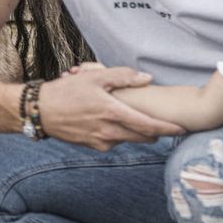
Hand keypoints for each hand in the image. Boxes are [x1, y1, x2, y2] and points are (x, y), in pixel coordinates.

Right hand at [36, 66, 182, 149]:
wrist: (39, 111)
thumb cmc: (66, 91)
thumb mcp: (94, 77)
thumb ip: (123, 77)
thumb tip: (147, 78)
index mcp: (113, 113)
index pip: (150, 126)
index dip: (169, 129)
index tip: (183, 129)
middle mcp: (110, 131)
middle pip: (144, 137)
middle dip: (156, 132)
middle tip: (165, 124)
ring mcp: (101, 141)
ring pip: (128, 138)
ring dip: (134, 131)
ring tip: (131, 117)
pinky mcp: (93, 146)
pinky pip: (113, 141)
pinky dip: (117, 133)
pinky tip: (109, 121)